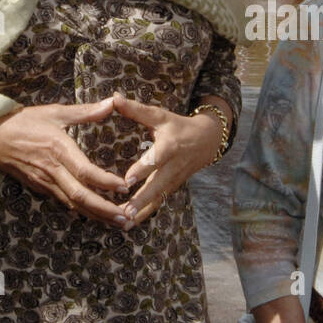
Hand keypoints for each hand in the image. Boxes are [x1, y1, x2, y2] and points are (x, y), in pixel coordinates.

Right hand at [0, 97, 130, 226]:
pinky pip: (65, 202)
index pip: (85, 171)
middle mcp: (53, 170)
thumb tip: (112, 103)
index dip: (106, 182)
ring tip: (119, 222)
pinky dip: (83, 211)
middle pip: (81, 196)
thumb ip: (85, 111)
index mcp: (58, 149)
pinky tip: (98, 216)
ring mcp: (46, 182)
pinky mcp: (41, 188)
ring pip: (74, 204)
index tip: (125, 187)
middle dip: (105, 209)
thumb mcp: (55, 112)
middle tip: (127, 218)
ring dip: (97, 215)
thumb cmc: (23, 122)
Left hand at [112, 92, 223, 227]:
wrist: (207, 141)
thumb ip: (136, 110)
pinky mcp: (172, 188)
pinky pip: (157, 203)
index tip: (126, 181)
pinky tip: (128, 225)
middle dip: (141, 201)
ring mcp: (174, 180)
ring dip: (141, 213)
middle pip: (156, 186)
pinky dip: (144, 215)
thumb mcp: (160, 115)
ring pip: (157, 199)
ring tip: (123, 224)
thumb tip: (114, 97)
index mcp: (169, 146)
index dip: (142, 170)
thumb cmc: (178, 126)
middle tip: (124, 213)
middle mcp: (173, 167)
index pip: (155, 159)